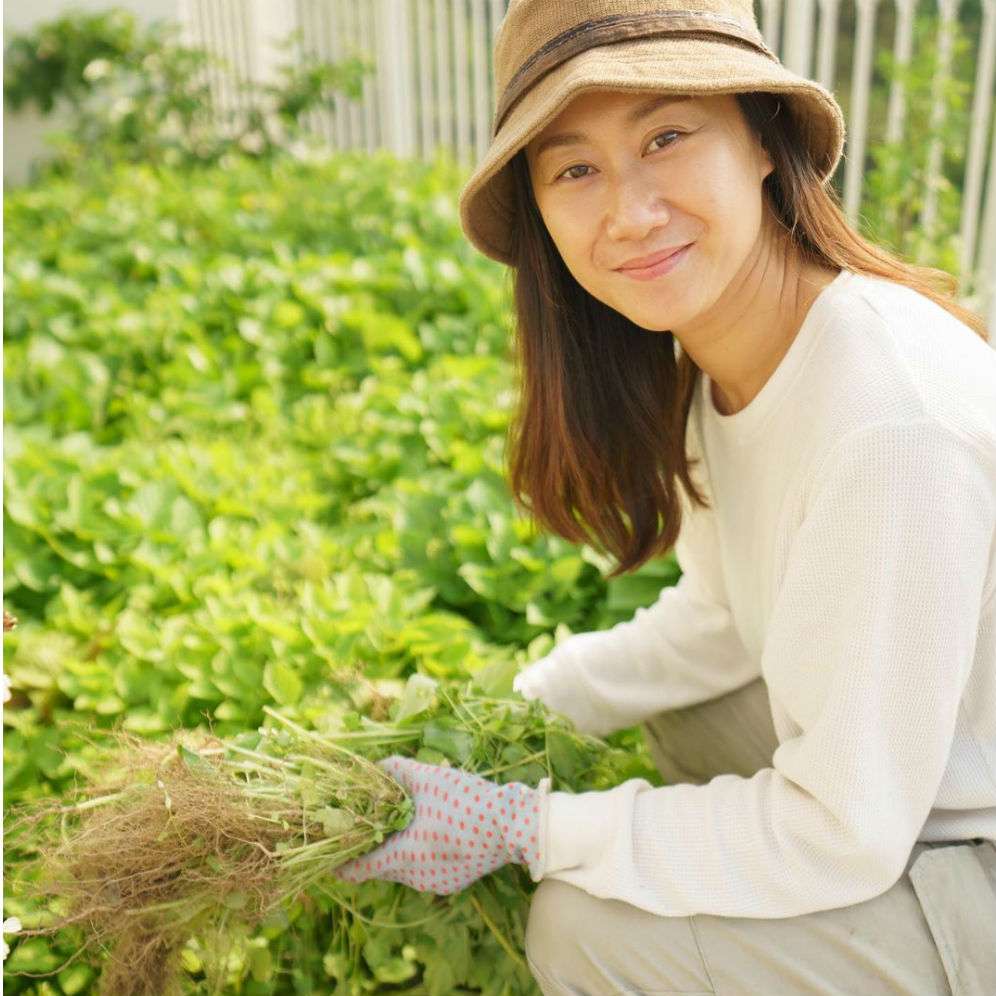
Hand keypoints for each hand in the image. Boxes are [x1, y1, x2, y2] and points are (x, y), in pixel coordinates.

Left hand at [333, 755, 550, 894]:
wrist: (514, 825)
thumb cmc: (466, 801)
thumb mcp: (428, 779)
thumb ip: (396, 771)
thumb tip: (375, 766)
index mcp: (404, 856)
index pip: (358, 870)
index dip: (341, 861)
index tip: (331, 851)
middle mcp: (416, 877)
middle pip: (382, 867)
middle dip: (374, 847)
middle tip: (370, 823)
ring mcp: (436, 882)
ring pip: (405, 868)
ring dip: (400, 848)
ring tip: (404, 821)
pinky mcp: (454, 881)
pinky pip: (426, 868)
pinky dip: (421, 852)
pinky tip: (433, 829)